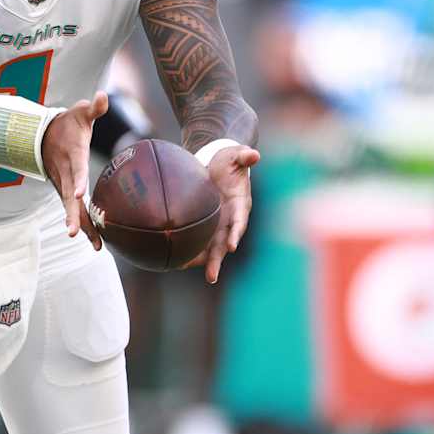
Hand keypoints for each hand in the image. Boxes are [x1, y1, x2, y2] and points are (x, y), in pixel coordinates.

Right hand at [40, 91, 109, 248]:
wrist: (42, 136)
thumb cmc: (67, 124)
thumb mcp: (79, 113)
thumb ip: (93, 107)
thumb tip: (101, 96)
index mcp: (72, 156)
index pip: (75, 170)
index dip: (77, 181)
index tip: (79, 194)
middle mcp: (66, 175)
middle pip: (69, 198)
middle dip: (74, 216)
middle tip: (75, 234)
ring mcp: (63, 185)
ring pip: (72, 209)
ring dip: (82, 227)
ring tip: (95, 246)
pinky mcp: (65, 192)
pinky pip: (74, 210)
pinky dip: (83, 225)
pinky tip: (95, 241)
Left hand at [185, 144, 259, 283]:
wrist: (218, 165)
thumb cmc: (228, 161)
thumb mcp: (235, 156)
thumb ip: (244, 156)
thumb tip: (255, 154)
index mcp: (239, 204)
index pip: (239, 221)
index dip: (236, 232)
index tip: (232, 245)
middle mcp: (230, 219)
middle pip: (224, 243)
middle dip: (218, 259)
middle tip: (211, 276)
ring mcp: (219, 225)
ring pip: (213, 248)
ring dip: (206, 263)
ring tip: (197, 279)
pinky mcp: (207, 226)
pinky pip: (200, 242)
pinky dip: (192, 253)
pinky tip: (179, 264)